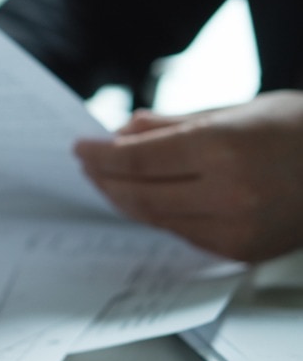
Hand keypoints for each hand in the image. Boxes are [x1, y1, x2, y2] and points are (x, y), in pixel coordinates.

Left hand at [74, 90, 302, 261]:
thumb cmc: (299, 128)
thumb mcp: (238, 110)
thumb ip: (175, 124)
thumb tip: (124, 131)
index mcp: (224, 148)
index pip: (139, 159)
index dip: (102, 155)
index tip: (80, 148)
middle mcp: (228, 192)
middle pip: (140, 193)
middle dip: (106, 180)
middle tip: (87, 166)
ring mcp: (237, 228)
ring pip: (157, 218)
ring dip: (125, 200)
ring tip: (107, 181)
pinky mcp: (242, 251)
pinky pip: (182, 234)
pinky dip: (158, 215)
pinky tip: (145, 200)